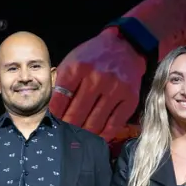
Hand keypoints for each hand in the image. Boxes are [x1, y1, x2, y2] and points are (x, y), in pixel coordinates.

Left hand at [50, 27, 146, 142]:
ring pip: (95, 122)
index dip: (56, 115)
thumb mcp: (72, 62)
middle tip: (66, 135)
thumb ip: (62, 85)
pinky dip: (104, 135)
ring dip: (85, 134)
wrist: (125, 47)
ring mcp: (115, 89)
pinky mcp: (130, 99)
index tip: (56, 122)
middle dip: (69, 127)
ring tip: (80, 138)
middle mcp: (97, 78)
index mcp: (78, 68)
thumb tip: (55, 113)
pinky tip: (98, 137)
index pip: (60, 100)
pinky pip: (114, 124)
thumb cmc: (94, 58)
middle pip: (76, 114)